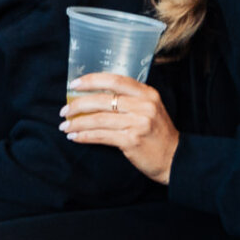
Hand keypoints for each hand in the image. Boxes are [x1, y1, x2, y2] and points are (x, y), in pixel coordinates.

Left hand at [61, 72, 178, 183]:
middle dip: (78, 105)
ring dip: (78, 123)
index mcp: (147, 93)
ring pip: (98, 119)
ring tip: (65, 126)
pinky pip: (101, 136)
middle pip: (102, 100)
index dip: (91, 81)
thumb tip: (92, 95)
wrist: (175, 159)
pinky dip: (85, 136)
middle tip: (64, 111)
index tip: (73, 85)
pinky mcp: (132, 140)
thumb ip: (128, 99)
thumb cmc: (157, 133)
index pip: (114, 80)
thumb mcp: (149, 109)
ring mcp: (138, 123)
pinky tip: (75, 137)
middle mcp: (144, 106)